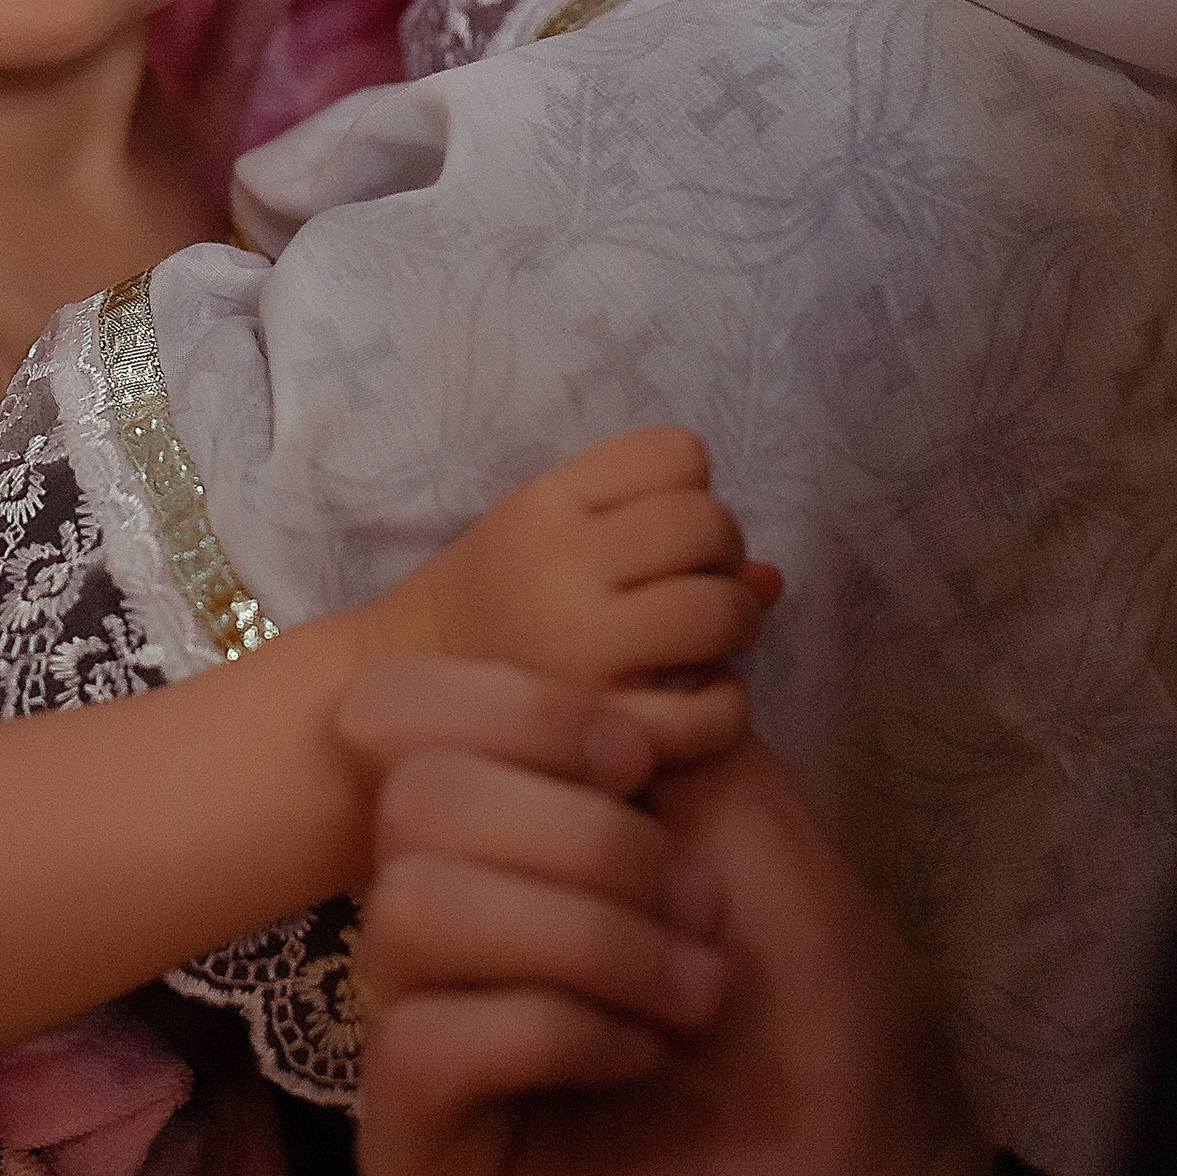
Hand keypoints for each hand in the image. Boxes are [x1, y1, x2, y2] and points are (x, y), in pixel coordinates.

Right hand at [342, 685, 991, 1175]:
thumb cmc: (823, 1011)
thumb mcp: (744, 813)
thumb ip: (640, 713)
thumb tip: (558, 649)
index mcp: (492, 831)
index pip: (393, 712)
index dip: (521, 712)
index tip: (646, 767)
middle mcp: (428, 926)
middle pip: (411, 799)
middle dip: (589, 842)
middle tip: (698, 921)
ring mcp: (409, 1045)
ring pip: (411, 910)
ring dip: (589, 940)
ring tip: (688, 1002)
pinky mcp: (412, 1162)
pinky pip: (423, 1044)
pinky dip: (557, 1034)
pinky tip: (636, 1067)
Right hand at [374, 426, 776, 769]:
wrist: (403, 698)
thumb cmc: (493, 611)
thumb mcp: (546, 539)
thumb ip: (647, 531)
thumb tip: (773, 577)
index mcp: (547, 503)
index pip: (675, 452)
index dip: (689, 489)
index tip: (663, 534)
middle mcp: (562, 563)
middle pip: (707, 523)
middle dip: (720, 557)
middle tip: (692, 593)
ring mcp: (582, 645)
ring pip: (719, 607)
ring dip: (733, 625)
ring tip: (701, 647)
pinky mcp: (596, 724)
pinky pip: (708, 709)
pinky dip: (725, 706)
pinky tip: (701, 702)